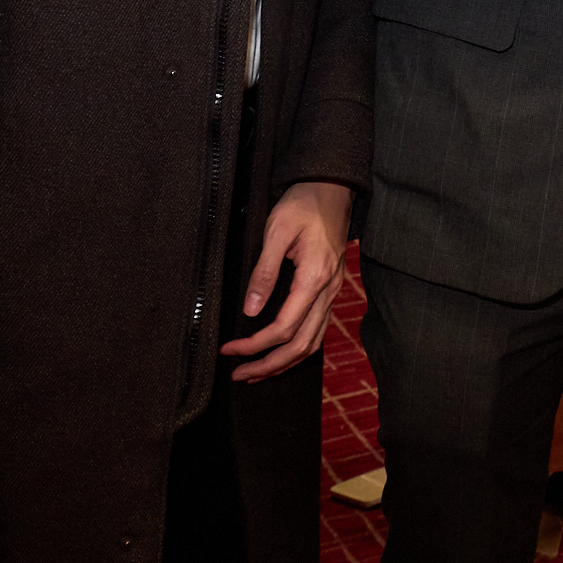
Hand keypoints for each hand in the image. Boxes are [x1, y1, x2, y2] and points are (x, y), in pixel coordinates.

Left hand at [222, 181, 351, 381]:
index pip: (284, 327)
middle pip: (302, 344)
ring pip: (313, 341)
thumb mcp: (276, 232)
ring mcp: (333, 291)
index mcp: (315, 277)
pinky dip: (298, 346)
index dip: (255, 344)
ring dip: (285, 361)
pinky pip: (318, 328)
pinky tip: (281, 351)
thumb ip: (264, 272)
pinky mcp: (330, 288)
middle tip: (240, 374)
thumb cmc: (303, 205)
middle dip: (270, 364)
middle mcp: (328, 290)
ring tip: (257, 371)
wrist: (331, 188)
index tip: (229, 350)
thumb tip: (251, 309)